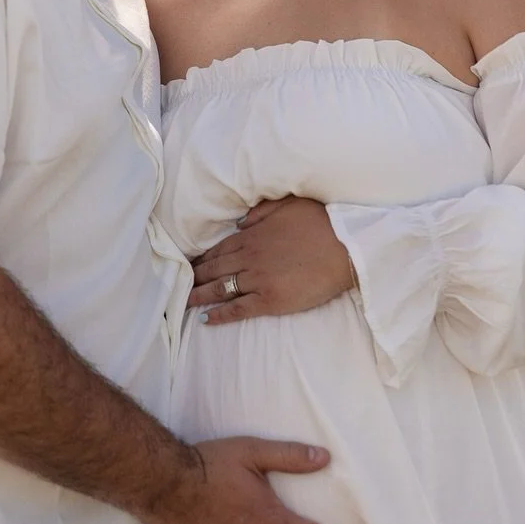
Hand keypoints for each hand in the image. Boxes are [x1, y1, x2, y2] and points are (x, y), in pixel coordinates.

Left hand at [189, 197, 355, 324]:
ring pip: (219, 289)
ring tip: (183, 302)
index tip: (189, 264)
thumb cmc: (322, 222)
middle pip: (213, 268)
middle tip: (178, 285)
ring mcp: (257, 280)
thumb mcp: (289, 204)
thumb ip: (261, 212)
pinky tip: (206, 319)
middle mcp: (248, 257)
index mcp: (252, 235)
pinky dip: (220, 314)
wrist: (345, 246)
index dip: (202, 258)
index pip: (218, 249)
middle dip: (194, 277)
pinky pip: (238, 309)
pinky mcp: (270, 300)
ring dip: (199, 295)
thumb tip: (240, 222)